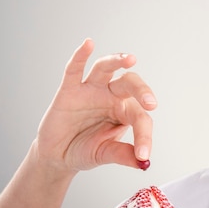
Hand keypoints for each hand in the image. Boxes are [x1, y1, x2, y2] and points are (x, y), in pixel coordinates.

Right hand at [36, 38, 156, 173]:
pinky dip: (80, 55)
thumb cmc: (85, 151)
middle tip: (151, 104)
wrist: (58, 156)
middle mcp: (111, 96)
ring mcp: (91, 90)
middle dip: (142, 90)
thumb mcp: (105, 154)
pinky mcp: (69, 90)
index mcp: (125, 112)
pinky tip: (89, 44)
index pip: (140, 117)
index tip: (144, 155)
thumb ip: (122, 155)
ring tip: (130, 58)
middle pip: (130, 83)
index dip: (144, 136)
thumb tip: (143, 163)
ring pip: (106, 68)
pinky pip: (74, 69)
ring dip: (118, 61)